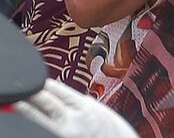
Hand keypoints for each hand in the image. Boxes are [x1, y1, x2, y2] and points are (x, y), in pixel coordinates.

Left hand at [13, 78, 137, 137]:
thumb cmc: (116, 134)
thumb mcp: (102, 112)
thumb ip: (83, 105)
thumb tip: (67, 99)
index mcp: (86, 108)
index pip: (61, 90)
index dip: (47, 84)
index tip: (37, 78)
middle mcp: (73, 120)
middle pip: (47, 102)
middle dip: (34, 93)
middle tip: (23, 86)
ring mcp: (65, 133)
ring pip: (42, 118)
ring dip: (29, 109)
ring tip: (19, 102)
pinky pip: (47, 131)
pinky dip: (39, 125)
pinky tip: (33, 120)